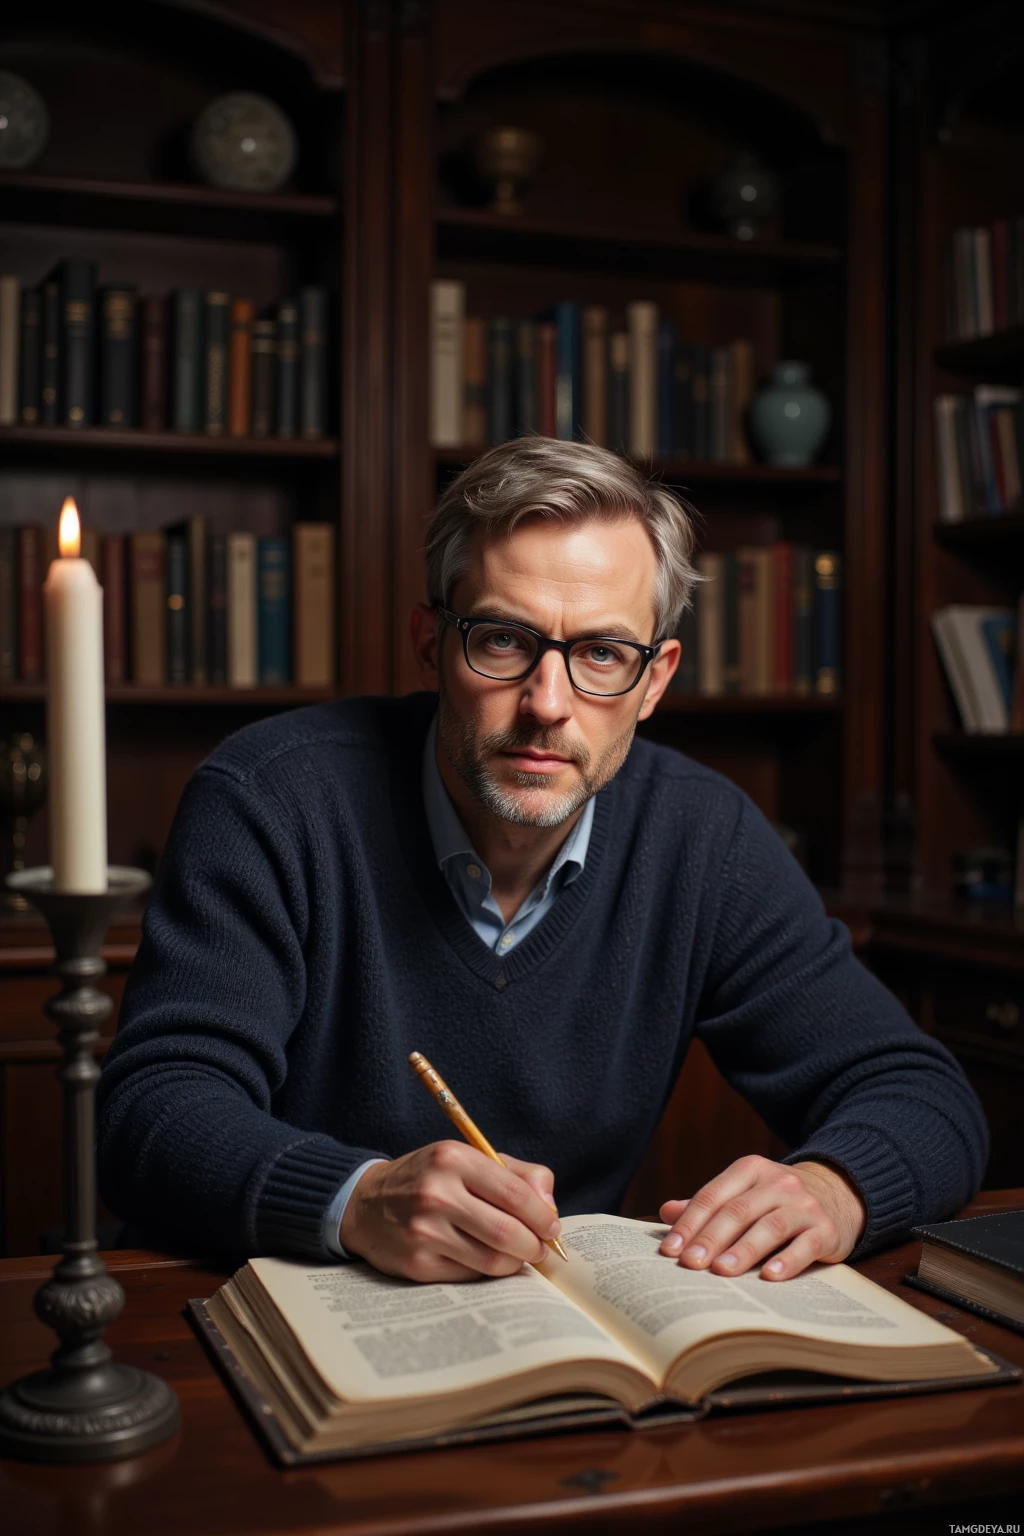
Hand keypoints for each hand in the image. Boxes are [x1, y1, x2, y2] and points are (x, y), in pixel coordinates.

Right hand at [339, 1141, 560, 1282]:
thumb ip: (516, 1174)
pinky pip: (470, 1276)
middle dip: (534, 1245)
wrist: (365, 1203)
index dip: (542, 1216)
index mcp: (453, 1159)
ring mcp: (425, 1232)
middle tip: (540, 1248)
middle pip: (507, 1232)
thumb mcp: (466, 1158)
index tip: (552, 1227)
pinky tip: (487, 1261)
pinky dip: (487, 1273)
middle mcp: (437, 1194)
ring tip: (517, 1256)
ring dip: (515, 1263)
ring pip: (492, 1260)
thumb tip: (550, 1207)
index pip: (515, 1193)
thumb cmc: (428, 1178)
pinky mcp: (417, 1264)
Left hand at [657, 1155, 866, 1280]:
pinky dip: (787, 1261)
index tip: (669, 1250)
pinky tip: (770, 1278)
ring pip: (769, 1227)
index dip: (689, 1223)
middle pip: (738, 1211)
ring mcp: (803, 1205)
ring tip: (721, 1272)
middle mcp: (777, 1183)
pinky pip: (805, 1245)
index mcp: (750, 1170)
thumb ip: (709, 1203)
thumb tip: (666, 1211)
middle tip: (690, 1263)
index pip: (713, 1196)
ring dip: (743, 1250)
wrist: (838, 1192)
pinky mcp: (826, 1229)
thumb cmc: (777, 1199)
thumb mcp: (744, 1192)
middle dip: (711, 1238)